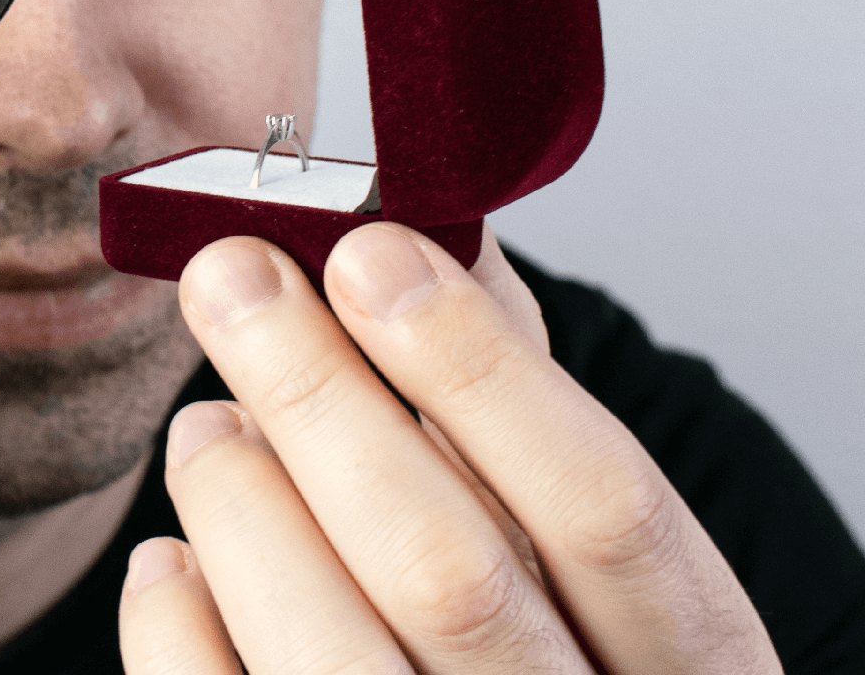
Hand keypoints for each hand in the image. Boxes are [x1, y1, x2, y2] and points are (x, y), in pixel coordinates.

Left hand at [120, 222, 780, 673]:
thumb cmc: (562, 644)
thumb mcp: (591, 538)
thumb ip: (519, 396)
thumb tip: (428, 232)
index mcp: (690, 666)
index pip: (603, 507)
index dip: (477, 368)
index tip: (367, 249)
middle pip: (449, 574)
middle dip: (321, 400)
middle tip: (232, 277)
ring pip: (332, 654)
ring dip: (245, 503)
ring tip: (206, 422)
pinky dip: (179, 623)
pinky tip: (173, 554)